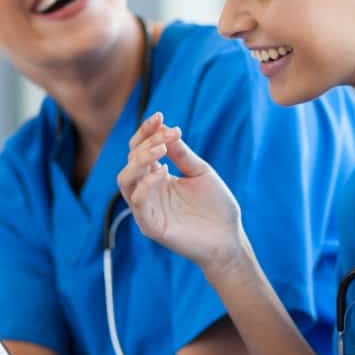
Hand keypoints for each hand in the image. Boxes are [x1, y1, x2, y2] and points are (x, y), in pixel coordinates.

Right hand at [117, 113, 246, 273]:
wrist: (228, 238)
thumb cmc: (216, 206)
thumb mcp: (200, 172)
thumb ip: (182, 154)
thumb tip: (166, 128)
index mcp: (156, 177)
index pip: (139, 150)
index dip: (145, 132)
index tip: (160, 116)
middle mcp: (147, 191)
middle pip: (130, 162)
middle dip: (145, 143)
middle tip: (167, 135)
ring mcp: (147, 209)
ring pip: (125, 181)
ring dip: (139, 161)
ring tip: (161, 151)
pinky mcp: (151, 226)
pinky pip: (138, 203)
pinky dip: (145, 184)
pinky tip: (162, 172)